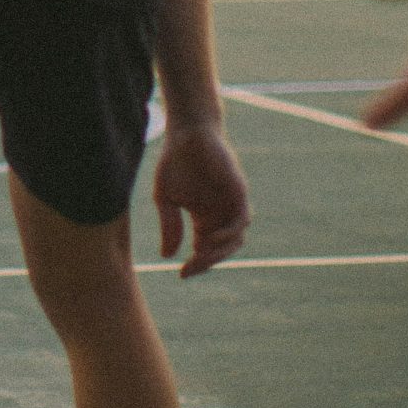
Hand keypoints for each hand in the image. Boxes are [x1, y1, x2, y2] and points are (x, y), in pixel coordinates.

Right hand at [151, 122, 249, 277]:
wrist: (187, 132)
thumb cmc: (176, 162)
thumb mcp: (165, 198)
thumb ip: (169, 225)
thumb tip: (167, 256)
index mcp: (204, 218)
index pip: (205, 251)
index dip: (197, 265)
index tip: (181, 275)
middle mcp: (221, 215)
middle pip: (222, 249)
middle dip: (208, 262)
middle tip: (191, 268)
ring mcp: (231, 204)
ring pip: (235, 239)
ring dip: (221, 251)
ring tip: (201, 256)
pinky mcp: (238, 192)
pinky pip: (241, 220)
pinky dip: (229, 232)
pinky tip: (211, 238)